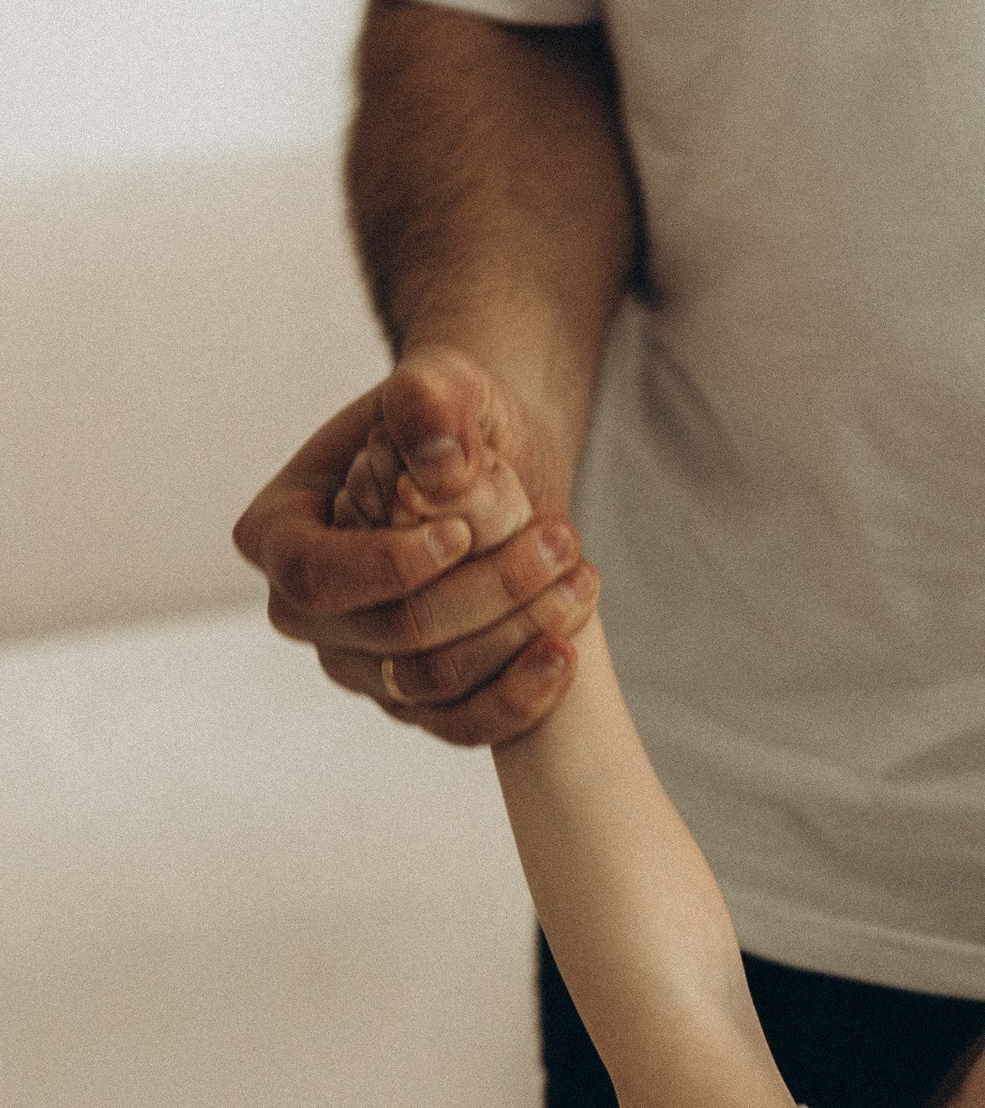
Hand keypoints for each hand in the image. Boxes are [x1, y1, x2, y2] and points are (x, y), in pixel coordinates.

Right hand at [231, 346, 596, 745]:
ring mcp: (360, 666)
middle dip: (489, 591)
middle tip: (561, 537)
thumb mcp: (445, 380)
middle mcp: (306, 614)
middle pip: (392, 634)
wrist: (495, 464)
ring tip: (581, 575)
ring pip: (434, 684)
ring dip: (517, 637)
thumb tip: (441, 471)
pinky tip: (565, 654)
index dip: (391, 566)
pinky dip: (518, 699)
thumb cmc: (453, 417)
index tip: (465, 530)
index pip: (317, 576)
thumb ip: (431, 399)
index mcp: (279, 534)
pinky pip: (462, 727)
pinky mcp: (416, 702)